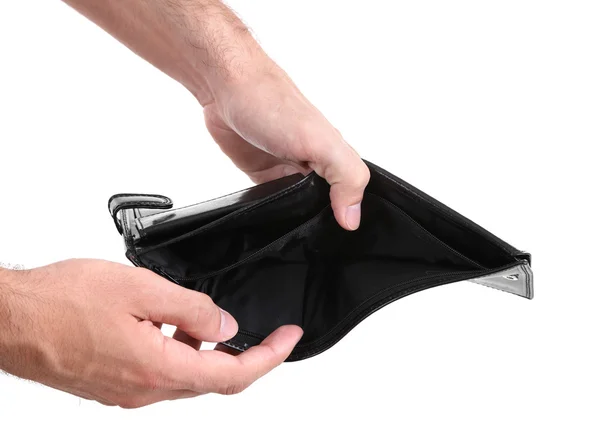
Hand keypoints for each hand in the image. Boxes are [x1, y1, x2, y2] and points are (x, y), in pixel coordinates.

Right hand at [0, 260, 302, 406]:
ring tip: (218, 325)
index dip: (270, 357)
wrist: (11, 319)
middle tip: (270, 334)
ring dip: (211, 355)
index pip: (232, 375)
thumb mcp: (140, 289)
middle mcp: (144, 390)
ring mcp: (128, 392)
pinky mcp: (114, 385)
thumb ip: (191, 309)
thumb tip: (225, 328)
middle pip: (214, 382)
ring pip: (188, 377)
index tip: (290, 338)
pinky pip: (162, 374)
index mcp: (157, 369)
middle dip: (248, 357)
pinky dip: (182, 353)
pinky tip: (176, 328)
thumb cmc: (61, 302)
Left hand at [62, 0, 369, 230]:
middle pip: (328, 209)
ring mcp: (290, 174)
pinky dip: (276, 217)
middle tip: (317, 249)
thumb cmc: (273, 104)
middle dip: (324, 227)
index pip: (355, 197)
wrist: (225, 89)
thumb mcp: (321, 141)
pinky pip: (276, 206)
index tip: (343, 243)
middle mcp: (316, 168)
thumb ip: (345, 176)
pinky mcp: (265, 179)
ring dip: (299, 224)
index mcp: (337, 158)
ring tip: (295, 244)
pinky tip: (274, 228)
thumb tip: (352, 218)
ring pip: (301, 211)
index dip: (351, 220)